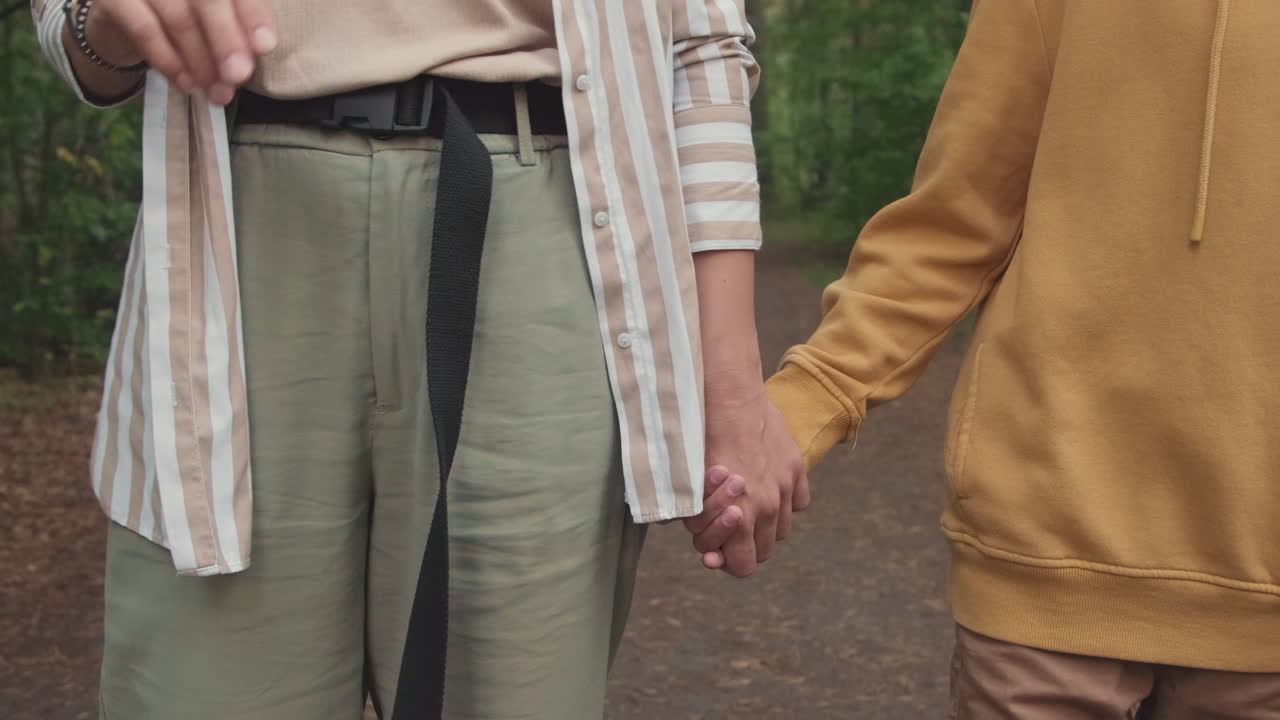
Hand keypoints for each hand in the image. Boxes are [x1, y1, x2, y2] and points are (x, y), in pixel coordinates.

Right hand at [79, 0, 277, 103]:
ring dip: (201, 61)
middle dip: (226, 40)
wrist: (124, 11)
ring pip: (178, 18)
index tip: (265, 46)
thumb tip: (257, 52)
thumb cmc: (185, 12)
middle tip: (238, 76)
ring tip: (216, 92)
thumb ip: (236, 26)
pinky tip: (186, 84)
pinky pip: (144, 30)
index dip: (253, 14)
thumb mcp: (215, 18)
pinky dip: (169, 61)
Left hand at [685, 398, 809, 576]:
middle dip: (743, 547)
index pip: (743, 566)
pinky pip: (799, 502)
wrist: (728, 396)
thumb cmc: (699, 438)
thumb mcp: (688, 484)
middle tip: (726, 531)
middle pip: (764, 552)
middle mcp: (769, 506)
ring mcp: (786, 486)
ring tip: (746, 508)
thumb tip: (687, 531)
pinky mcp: (796, 467)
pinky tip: (768, 489)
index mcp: (740, 516)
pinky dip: (786, 502)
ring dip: (765, 526)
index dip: (726, 563)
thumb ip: (693, 515)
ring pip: (782, 529)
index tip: (713, 554)